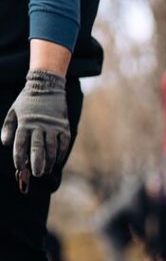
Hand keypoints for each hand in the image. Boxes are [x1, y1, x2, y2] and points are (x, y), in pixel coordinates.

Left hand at [1, 70, 69, 191]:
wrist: (47, 86)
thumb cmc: (27, 101)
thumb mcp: (13, 111)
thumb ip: (8, 128)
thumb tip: (5, 144)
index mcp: (25, 123)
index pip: (20, 144)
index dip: (19, 157)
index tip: (19, 167)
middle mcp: (39, 126)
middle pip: (37, 148)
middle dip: (36, 163)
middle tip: (36, 174)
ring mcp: (53, 126)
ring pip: (51, 148)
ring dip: (49, 161)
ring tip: (45, 170)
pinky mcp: (64, 126)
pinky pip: (63, 143)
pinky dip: (60, 153)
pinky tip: (57, 161)